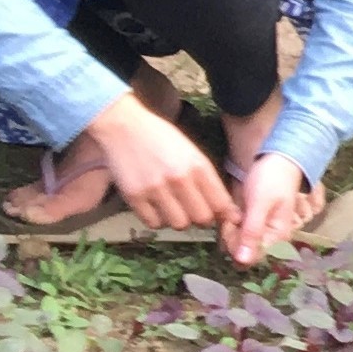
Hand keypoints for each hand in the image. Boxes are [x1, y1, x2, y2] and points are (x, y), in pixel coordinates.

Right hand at [85, 94, 232, 232]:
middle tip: (193, 209)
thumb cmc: (162, 139)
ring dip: (178, 219)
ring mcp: (156, 189)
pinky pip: (154, 223)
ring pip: (179, 224)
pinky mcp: (134, 197)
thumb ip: (208, 180)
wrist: (124, 127)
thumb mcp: (192, 153)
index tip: (219, 215)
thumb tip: (228, 211)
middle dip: (201, 218)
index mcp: (198, 165)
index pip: (220, 203)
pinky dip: (157, 219)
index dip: (223, 214)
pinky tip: (155, 206)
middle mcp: (179, 178)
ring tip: (172, 206)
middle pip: (202, 218)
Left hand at [222, 153, 313, 264]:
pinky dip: (234, 224)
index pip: (250, 258)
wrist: (278, 159)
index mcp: (277, 237)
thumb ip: (252, 232)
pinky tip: (236, 211)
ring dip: (232, 230)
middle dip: (233, 236)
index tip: (232, 225)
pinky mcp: (256, 225)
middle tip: (233, 215)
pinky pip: (240, 234)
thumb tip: (243, 261)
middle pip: (244, 253)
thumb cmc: (273, 179)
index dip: (236, 245)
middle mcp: (272, 239)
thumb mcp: (260, 204)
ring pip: (240, 245)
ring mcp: (263, 232)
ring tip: (235, 211)